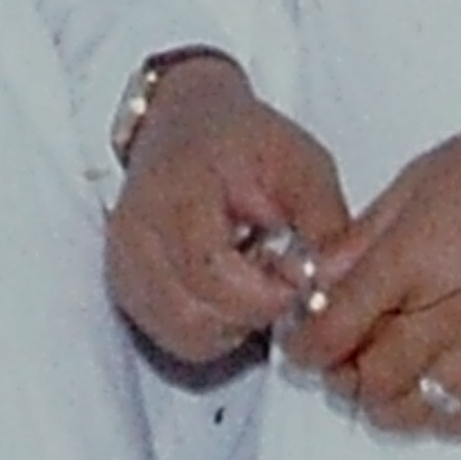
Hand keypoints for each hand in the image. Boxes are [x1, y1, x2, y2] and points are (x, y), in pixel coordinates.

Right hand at [103, 57, 352, 368]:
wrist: (182, 124)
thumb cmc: (241, 142)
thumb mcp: (300, 162)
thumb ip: (325, 222)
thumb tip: (335, 281)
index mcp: (177, 195)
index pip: (210, 274)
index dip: (263, 292)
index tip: (294, 272)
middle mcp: (137, 236)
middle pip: (195, 319)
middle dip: (250, 313)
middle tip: (277, 278)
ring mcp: (125, 266)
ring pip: (186, 336)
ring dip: (231, 324)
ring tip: (253, 280)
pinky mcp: (127, 287)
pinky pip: (174, 335)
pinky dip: (210, 325)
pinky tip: (228, 289)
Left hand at [295, 68, 460, 436]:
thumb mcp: (426, 175)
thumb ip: (367, 233)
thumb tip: (316, 273)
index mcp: (422, 253)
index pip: (339, 323)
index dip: (306, 341)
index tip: (301, 337)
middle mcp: (456, 308)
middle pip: (369, 375)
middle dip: (338, 371)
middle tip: (336, 351)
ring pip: (412, 408)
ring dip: (380, 398)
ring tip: (378, 370)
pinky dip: (434, 414)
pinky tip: (427, 385)